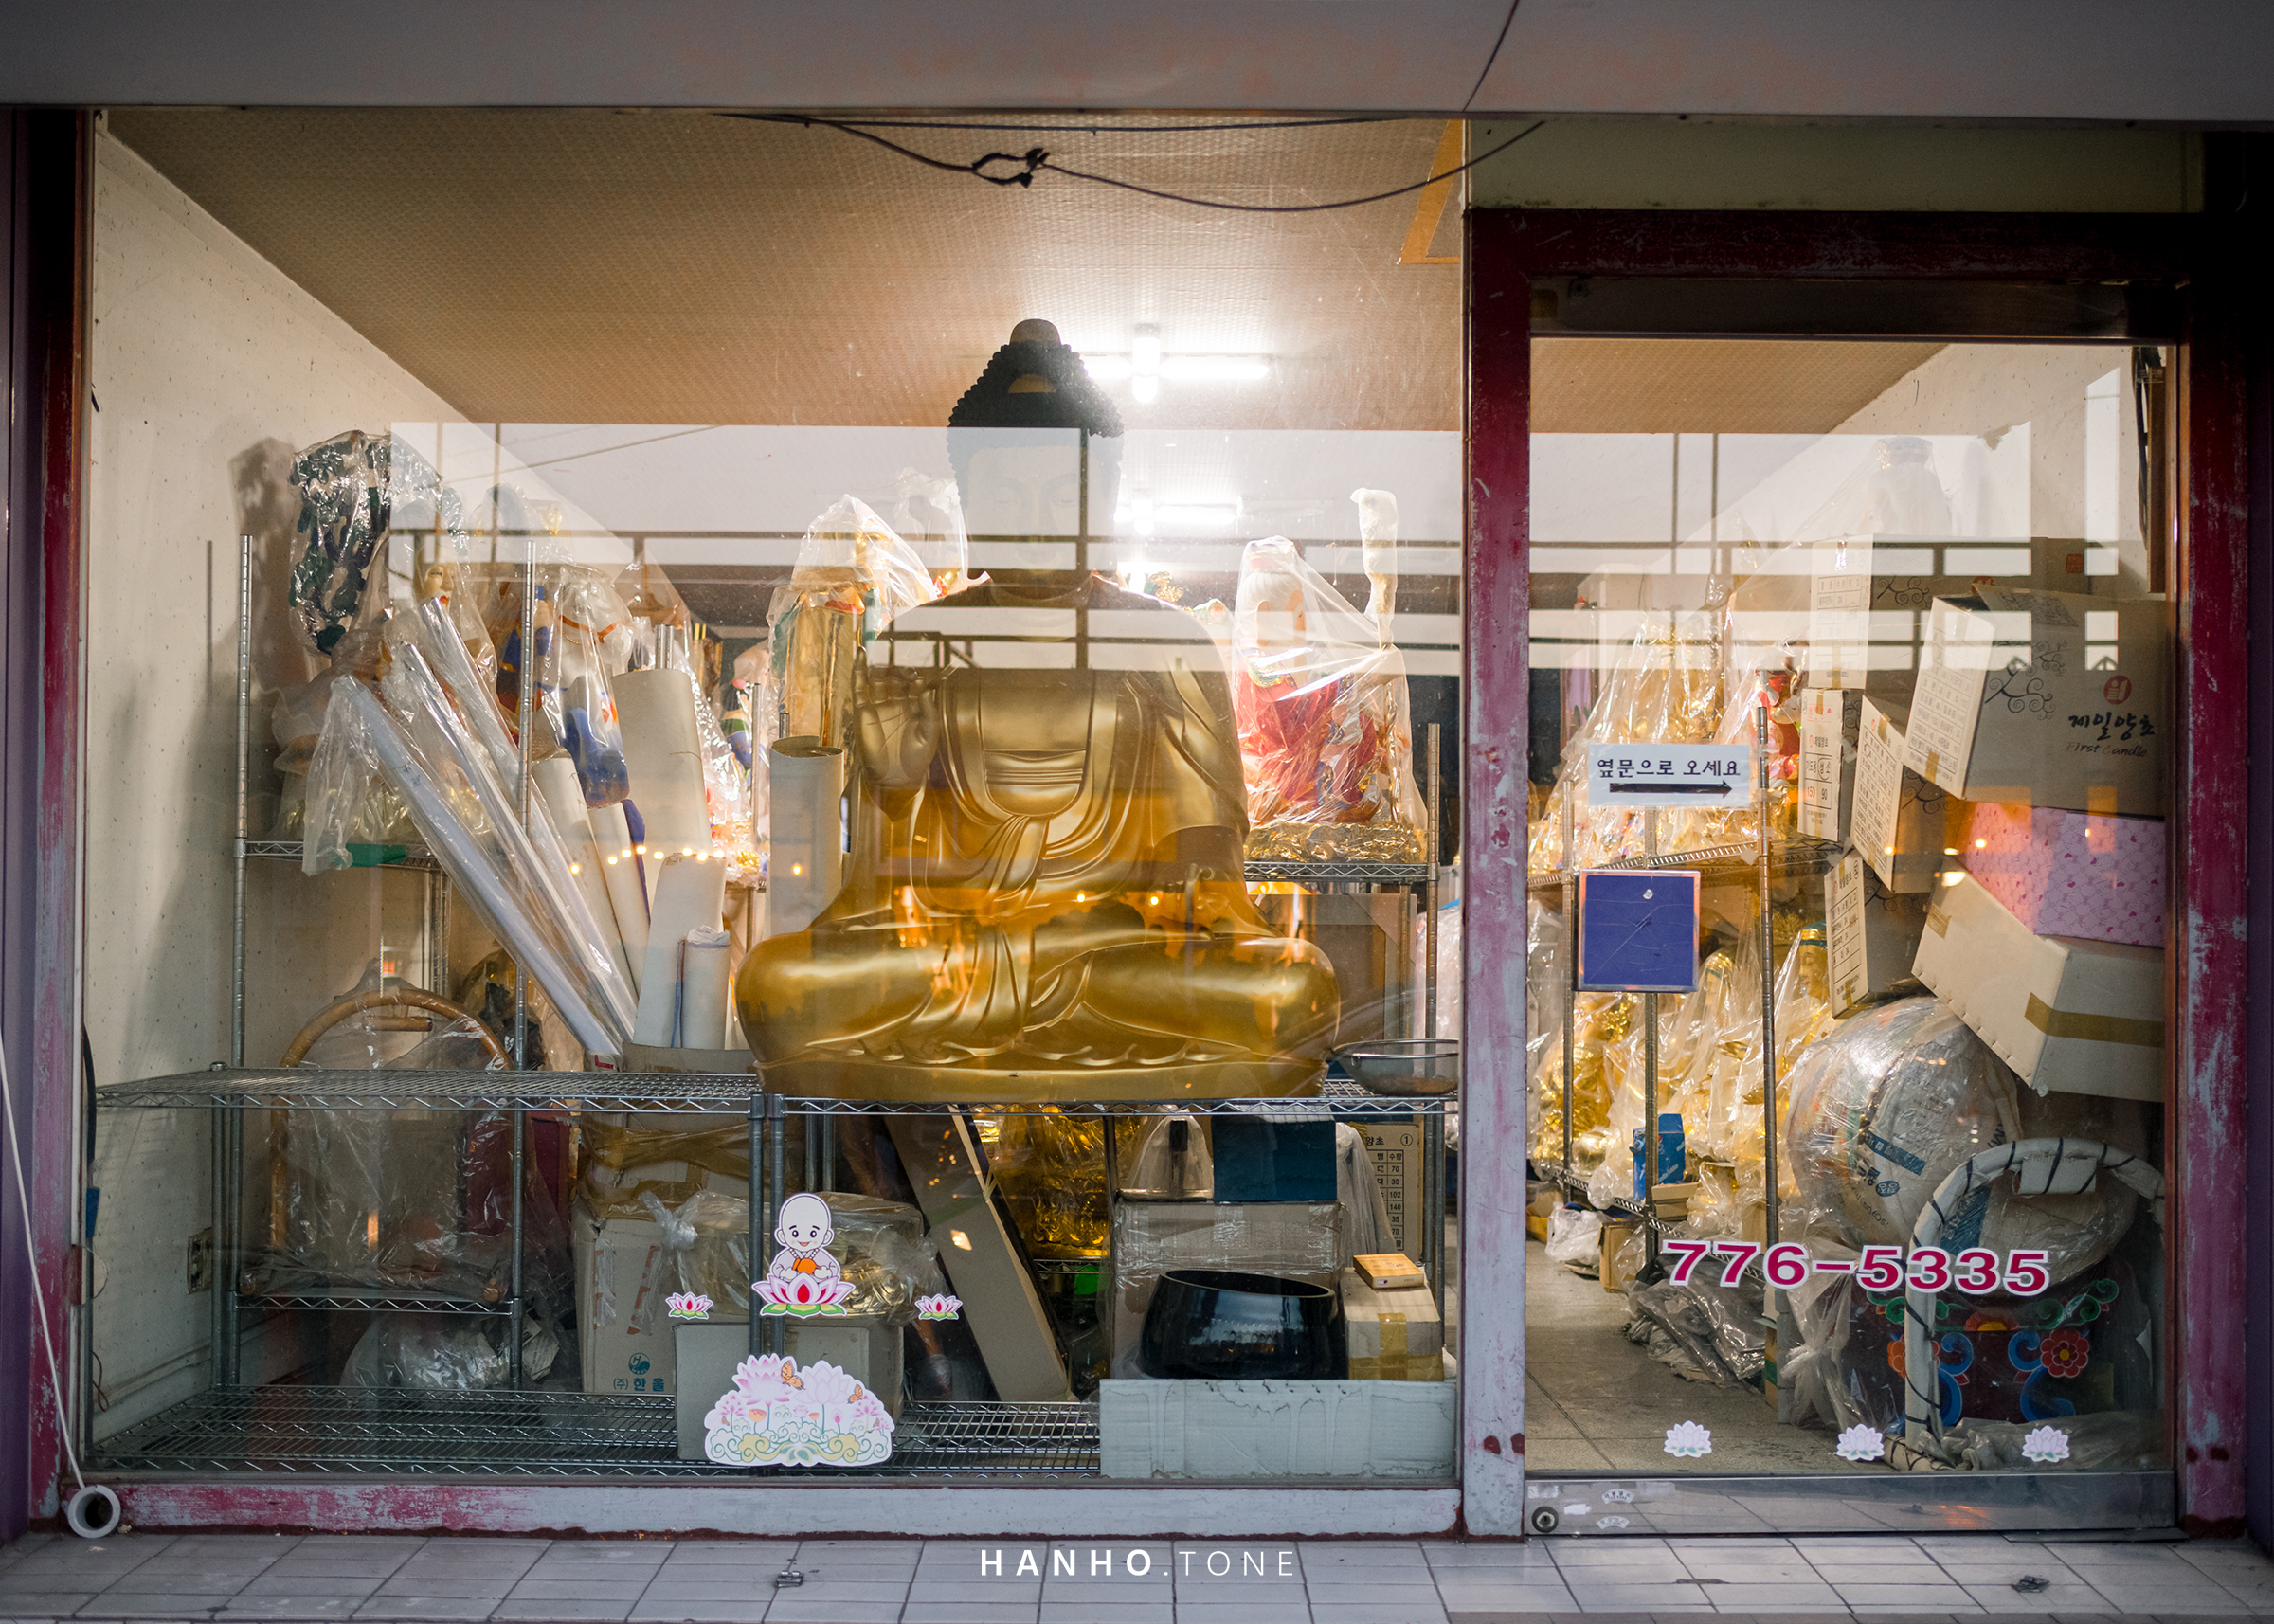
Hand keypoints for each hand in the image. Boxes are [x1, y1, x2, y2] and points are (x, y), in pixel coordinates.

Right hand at [855, 675, 939, 789]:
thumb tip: (927, 688)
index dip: (917, 677)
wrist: (895, 778)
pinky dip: (858, 668)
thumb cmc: (916, 759)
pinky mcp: (862, 710)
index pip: (914, 683)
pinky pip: (859, 686)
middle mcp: (895, 703)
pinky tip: (861, 653)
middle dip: (900, 671)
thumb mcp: (929, 733)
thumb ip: (929, 709)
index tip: (920, 679)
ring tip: (888, 667)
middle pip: (895, 677)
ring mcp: (878, 705)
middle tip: (905, 673)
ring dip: (883, 668)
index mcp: (914, 707)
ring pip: (878, 678)